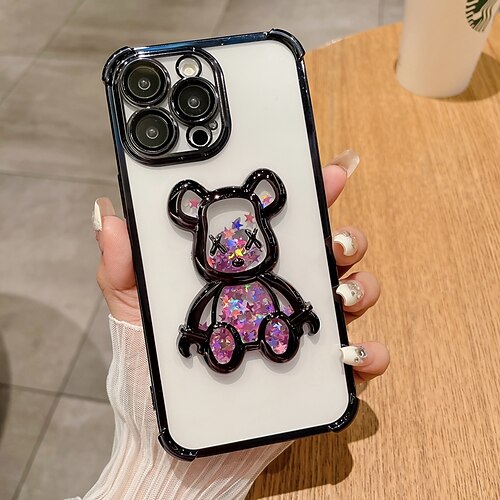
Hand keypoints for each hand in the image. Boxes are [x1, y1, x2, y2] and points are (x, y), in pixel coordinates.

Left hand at [94, 151, 388, 382]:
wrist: (168, 444)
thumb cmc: (154, 373)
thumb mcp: (134, 313)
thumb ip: (124, 267)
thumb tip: (107, 215)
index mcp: (246, 272)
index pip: (283, 225)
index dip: (307, 195)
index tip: (320, 174)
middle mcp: (280, 295)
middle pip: (330, 253)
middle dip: (345, 237)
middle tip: (334, 239)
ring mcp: (303, 332)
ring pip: (353, 295)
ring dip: (361, 286)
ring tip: (341, 293)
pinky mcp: (316, 374)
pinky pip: (357, 359)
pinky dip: (367, 352)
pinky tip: (350, 352)